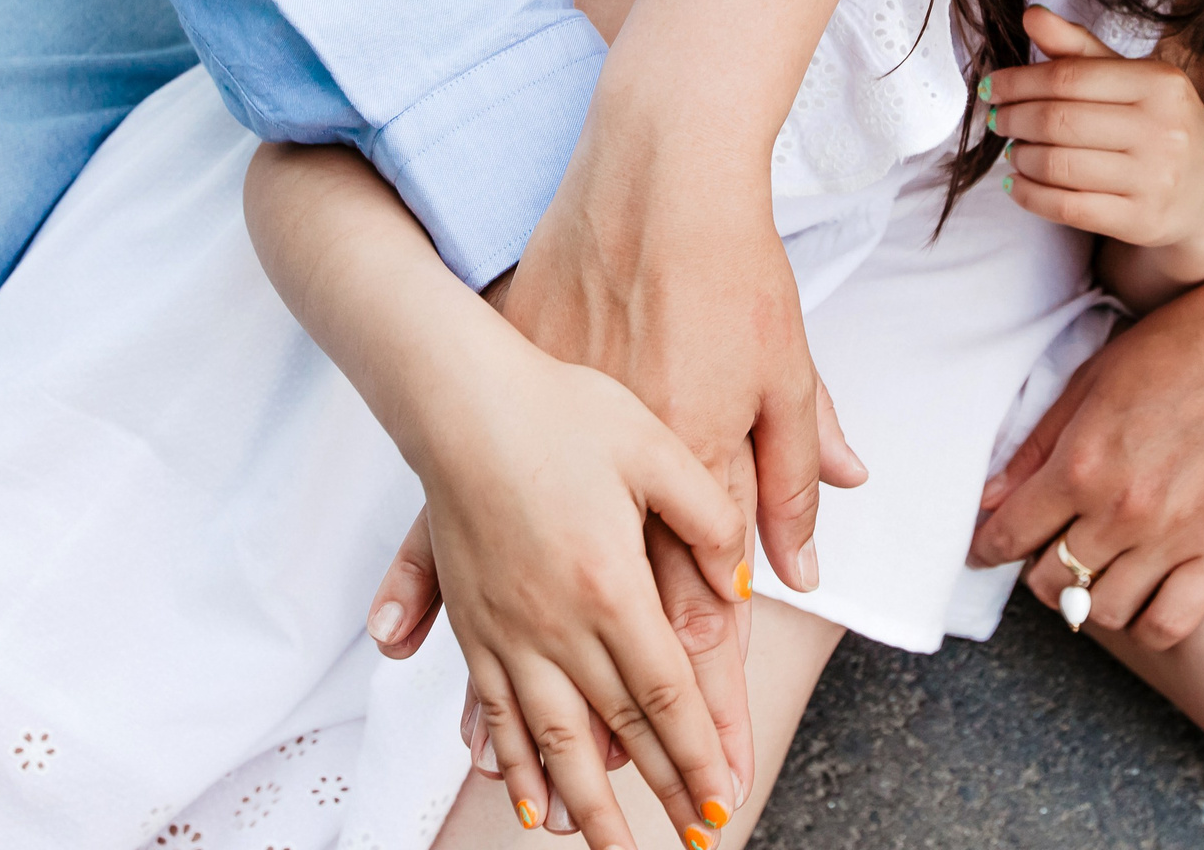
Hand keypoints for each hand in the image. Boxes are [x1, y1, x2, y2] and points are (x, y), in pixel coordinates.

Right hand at [371, 386, 867, 838]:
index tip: (722, 797)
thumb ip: (707, 520)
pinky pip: (493, 712)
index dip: (695, 751)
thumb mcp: (656, 447)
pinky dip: (516, 765)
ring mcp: (506, 629)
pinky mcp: (472, 622)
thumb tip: (741, 587)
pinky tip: (531, 800)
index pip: (664, 691)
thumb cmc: (561, 410)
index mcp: (609, 583)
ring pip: (551, 740)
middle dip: (661, 793)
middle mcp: (554, 621)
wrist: (463, 398)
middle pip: (615, 730)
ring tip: (613, 848)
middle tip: (695, 838)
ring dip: (588, 803)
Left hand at [968, 248, 1203, 647]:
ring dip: (1085, 597)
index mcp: (1082, 463)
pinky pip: (1168, 625)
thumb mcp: (1092, 379)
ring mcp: (1177, 538)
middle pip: (1051, 582)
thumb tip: (991, 499)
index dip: (988, 548)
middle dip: (1037, 568)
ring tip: (1093, 568)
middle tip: (1048, 547)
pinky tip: (1140, 592)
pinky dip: (1144, 622)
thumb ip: (1038, 445)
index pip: (1010, 536)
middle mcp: (1124, 510)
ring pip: (1101, 611)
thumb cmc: (1178, 347)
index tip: (987, 548)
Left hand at [987, 6, 1203, 295]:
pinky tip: (1018, 184)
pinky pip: (1066, 207)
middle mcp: (1162, 129)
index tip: (992, 87)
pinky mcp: (1141, 221)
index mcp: (1159, 82)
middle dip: (1013, 119)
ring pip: (1058, 165)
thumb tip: (1031, 15)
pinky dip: (1029, 195)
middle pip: (1058, 121)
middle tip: (996, 120)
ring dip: (1020, 158)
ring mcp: (1154, 179)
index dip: (1018, 82)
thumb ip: (1079, 48)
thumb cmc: (1159, 124)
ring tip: (1013, 151)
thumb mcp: (1131, 78)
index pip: (1068, 77)